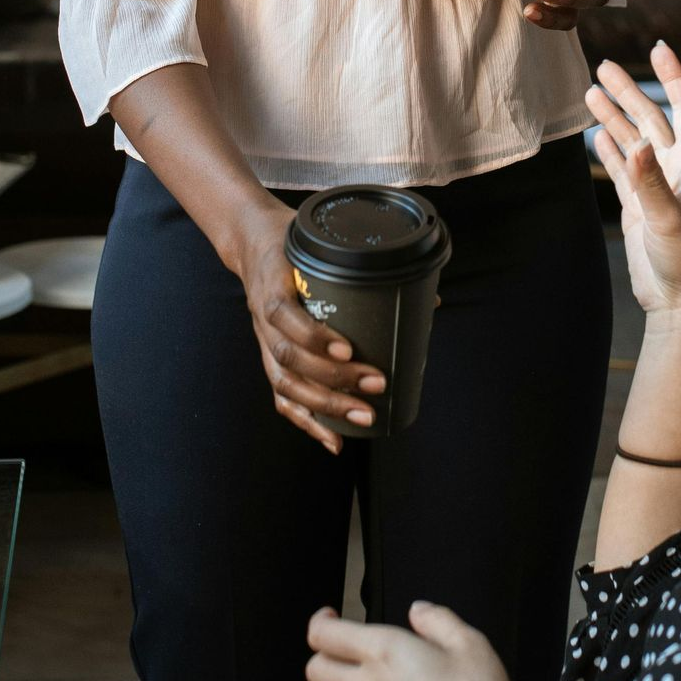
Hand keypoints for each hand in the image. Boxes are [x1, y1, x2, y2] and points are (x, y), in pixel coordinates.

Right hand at [232, 200, 386, 453]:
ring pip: (285, 384)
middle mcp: (264, 320)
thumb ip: (367, 267)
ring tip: (364, 416)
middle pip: (289, 358)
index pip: (284, 316)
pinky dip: (308, 423)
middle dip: (333, 379)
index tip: (350, 349)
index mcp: (273, 286)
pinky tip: (334, 441)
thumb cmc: (292, 241)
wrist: (250, 239)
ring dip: (325, 406)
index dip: (314, 336)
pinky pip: (282, 398)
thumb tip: (430, 298)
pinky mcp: (269, 360)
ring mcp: (264, 342)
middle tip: (377, 385)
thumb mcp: (321, 243)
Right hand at [585, 40, 680, 320]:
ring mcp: (657, 189)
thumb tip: (636, 145)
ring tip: (589, 93)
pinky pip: (624, 171)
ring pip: (633, 143)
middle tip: (602, 66)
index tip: (658, 48)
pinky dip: (612, 151)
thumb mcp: (667, 219)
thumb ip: (649, 183)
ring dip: (614, 118)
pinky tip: (597, 136)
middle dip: (629, 92)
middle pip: (651, 120)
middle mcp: (676, 172)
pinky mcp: (641, 209)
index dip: (673, 77)